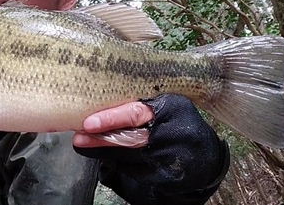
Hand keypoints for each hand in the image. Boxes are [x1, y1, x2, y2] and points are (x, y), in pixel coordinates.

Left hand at [73, 94, 229, 202]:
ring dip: (103, 152)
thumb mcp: (164, 109)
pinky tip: (105, 156)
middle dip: (102, 138)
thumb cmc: (176, 125)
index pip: (136, 112)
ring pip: (128, 156)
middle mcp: (174, 132)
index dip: (110, 118)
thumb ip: (138, 107)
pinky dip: (117, 163)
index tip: (88, 122)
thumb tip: (98, 109)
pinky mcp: (167, 176)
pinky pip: (134, 170)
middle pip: (130, 137)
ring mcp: (171, 157)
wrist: (204, 157)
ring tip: (84, 144)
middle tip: (79, 137)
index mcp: (172, 107)